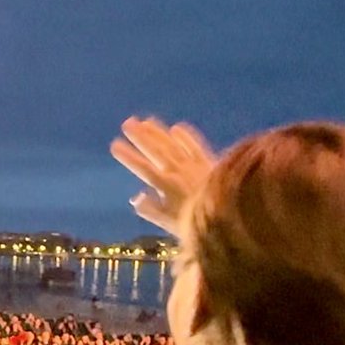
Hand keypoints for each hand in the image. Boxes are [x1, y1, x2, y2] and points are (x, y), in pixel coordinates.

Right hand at [110, 116, 214, 235]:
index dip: (128, 156)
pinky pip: (195, 145)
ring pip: (172, 144)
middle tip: (127, 124)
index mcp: (165, 186)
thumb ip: (151, 210)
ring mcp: (193, 164)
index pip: (141, 167)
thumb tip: (135, 198)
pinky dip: (186, 136)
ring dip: (158, 132)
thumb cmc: (195, 224)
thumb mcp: (169, 223)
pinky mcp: (208, 162)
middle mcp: (177, 171)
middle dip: (140, 137)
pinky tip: (177, 128)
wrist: (229, 215)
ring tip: (145, 121)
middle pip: (155, 150)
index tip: (114, 145)